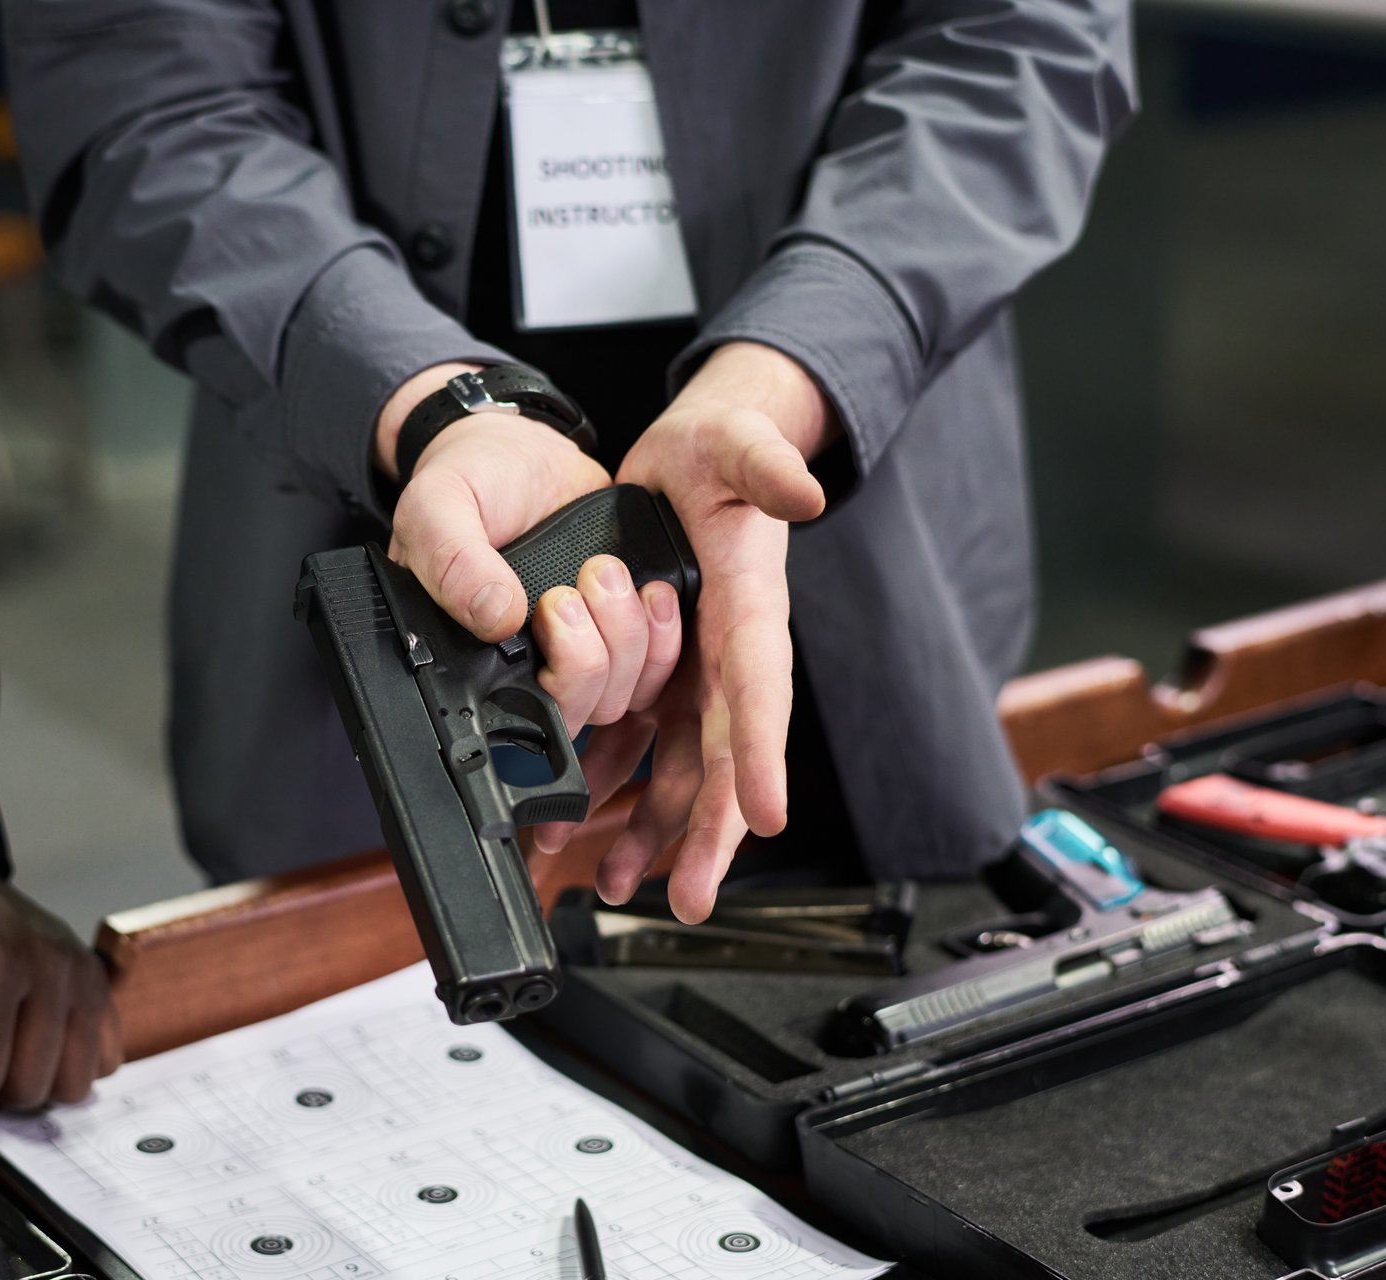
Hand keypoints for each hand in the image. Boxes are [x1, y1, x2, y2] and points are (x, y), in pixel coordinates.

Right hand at [383, 369, 678, 769]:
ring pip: (621, 694)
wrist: (518, 448)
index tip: (553, 610)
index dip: (551, 684)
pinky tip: (651, 589)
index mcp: (473, 654)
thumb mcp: (438, 505)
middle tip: (586, 579)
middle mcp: (528, 664)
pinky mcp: (620, 627)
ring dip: (629, 638)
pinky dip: (663, 635)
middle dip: (593, 655)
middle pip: (580, 710)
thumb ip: (453, 560)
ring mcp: (580, 648)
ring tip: (606, 569)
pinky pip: (656, 666)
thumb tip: (495, 617)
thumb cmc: (468, 479)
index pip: (515, 714)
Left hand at [585, 343, 837, 921]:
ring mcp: (691, 669)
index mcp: (752, 613)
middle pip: (723, 758)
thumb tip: (804, 490)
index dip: (762, 755)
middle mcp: (725, 656)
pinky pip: (635, 739)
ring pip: (677, 766)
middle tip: (691, 897)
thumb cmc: (725, 450)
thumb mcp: (741, 445)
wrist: (697, 452)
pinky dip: (611, 783)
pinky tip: (581, 824)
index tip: (765, 817)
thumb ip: (768, 466)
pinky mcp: (656, 668)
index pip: (761, 692)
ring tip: (619, 884)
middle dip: (709, 832)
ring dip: (652, 828)